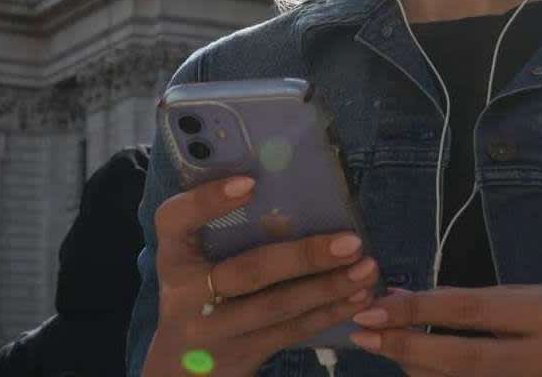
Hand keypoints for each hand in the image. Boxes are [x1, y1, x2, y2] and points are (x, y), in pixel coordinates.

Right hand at [142, 176, 379, 376]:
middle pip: (248, 272)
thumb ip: (232, 230)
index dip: (208, 201)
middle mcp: (187, 296)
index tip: (250, 183)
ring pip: (278, 307)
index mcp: (174, 257)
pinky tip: (359, 296)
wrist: (180, 369)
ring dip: (329, 287)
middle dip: (305, 256)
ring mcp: (214, 331)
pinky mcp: (242, 354)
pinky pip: (291, 332)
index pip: (175, 221)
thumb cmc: (199, 289)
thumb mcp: (199, 259)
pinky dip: (329, 312)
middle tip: (351, 241)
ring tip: (367, 268)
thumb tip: (301, 199)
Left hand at [348, 285, 541, 376]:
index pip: (468, 310)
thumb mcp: (538, 297)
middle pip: (461, 360)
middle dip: (406, 347)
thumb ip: (482, 304)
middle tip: (363, 334)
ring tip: (387, 352)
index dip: (417, 309)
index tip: (376, 305)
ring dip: (421, 372)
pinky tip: (425, 376)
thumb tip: (419, 301)